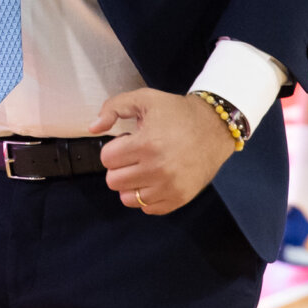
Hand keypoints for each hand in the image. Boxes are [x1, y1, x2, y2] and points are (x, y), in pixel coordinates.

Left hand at [92, 90, 237, 215]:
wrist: (215, 127)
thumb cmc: (177, 112)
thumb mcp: (144, 99)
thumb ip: (113, 108)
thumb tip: (93, 128)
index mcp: (146, 144)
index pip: (107, 159)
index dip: (115, 148)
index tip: (129, 141)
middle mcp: (157, 170)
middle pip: (114, 181)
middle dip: (120, 166)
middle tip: (136, 155)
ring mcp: (169, 187)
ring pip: (128, 198)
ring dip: (131, 183)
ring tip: (145, 167)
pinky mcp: (179, 199)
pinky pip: (148, 208)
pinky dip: (147, 196)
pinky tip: (156, 179)